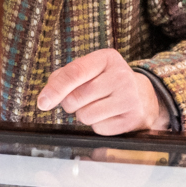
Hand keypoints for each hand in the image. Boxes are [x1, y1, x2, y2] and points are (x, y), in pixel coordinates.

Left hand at [37, 48, 166, 135]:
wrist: (143, 96)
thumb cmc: (106, 82)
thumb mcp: (88, 71)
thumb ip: (64, 78)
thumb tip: (45, 98)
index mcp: (107, 58)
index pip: (74, 73)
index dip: (55, 89)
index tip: (42, 102)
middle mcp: (121, 75)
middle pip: (76, 98)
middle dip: (70, 104)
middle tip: (83, 99)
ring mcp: (130, 97)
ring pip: (85, 115)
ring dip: (84, 115)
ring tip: (98, 106)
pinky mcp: (133, 117)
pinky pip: (99, 128)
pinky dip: (98, 125)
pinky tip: (109, 115)